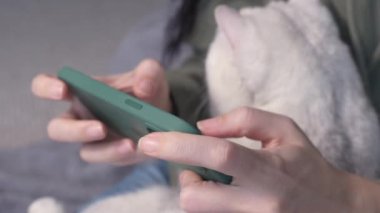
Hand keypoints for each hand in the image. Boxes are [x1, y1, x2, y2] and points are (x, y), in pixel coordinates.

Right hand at [32, 59, 170, 164]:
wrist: (164, 108)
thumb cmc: (147, 87)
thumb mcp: (151, 74)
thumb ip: (147, 73)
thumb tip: (142, 87)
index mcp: (80, 91)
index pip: (47, 86)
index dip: (46, 87)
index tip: (62, 89)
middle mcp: (81, 116)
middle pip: (58, 129)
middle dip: (75, 130)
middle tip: (100, 127)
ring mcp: (94, 139)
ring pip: (85, 151)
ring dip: (104, 149)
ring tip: (128, 143)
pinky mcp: (111, 153)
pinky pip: (108, 158)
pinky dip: (121, 153)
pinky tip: (136, 146)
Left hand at [138, 107, 355, 211]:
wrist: (333, 209)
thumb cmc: (306, 165)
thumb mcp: (284, 130)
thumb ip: (243, 120)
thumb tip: (202, 126)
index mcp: (270, 171)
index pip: (220, 155)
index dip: (181, 146)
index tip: (150, 141)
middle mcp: (259, 204)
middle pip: (197, 197)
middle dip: (187, 180)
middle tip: (200, 169)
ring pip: (200, 212)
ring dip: (199, 193)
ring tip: (222, 183)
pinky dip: (209, 204)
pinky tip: (228, 196)